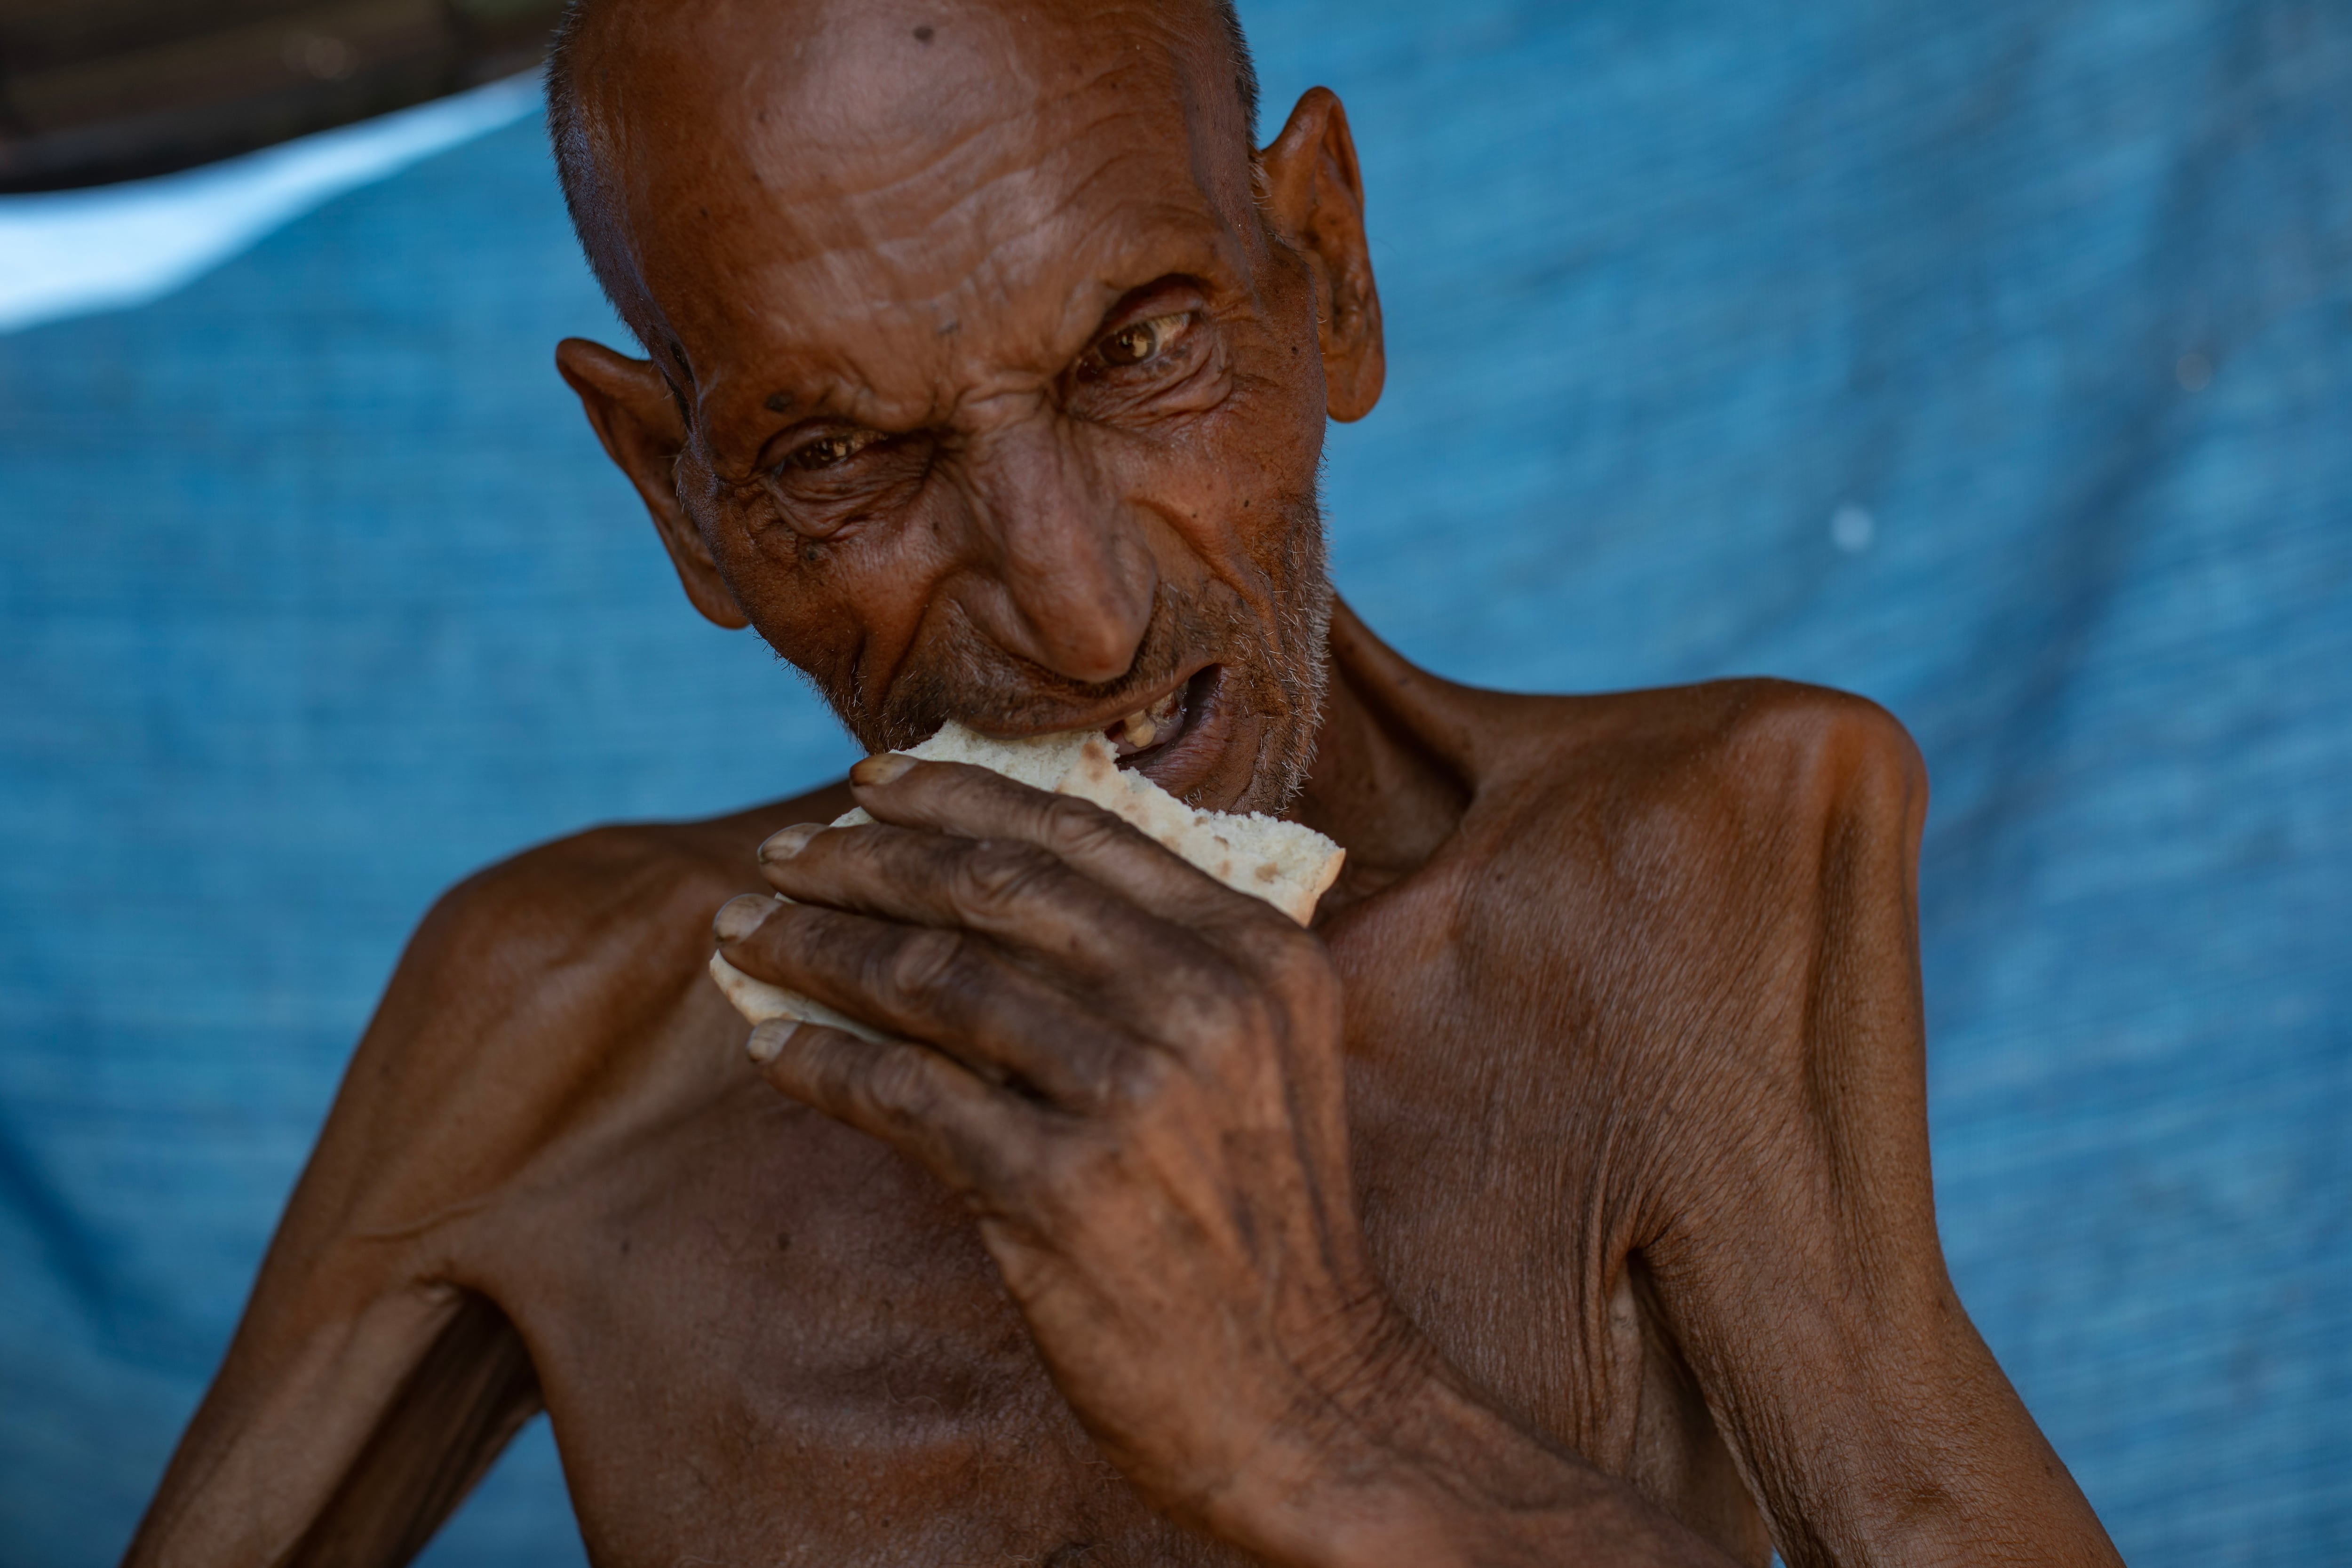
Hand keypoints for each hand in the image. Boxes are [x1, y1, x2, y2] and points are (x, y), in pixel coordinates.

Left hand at [712, 752, 1402, 1540]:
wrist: (1306, 1397)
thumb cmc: (1263, 1225)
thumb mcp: (1263, 1058)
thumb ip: (1166, 964)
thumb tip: (995, 883)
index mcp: (1256, 953)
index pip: (1081, 836)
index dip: (958, 799)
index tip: (869, 789)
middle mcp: (1202, 1004)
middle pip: (994, 891)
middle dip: (866, 860)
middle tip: (782, 853)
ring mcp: (1132, 1094)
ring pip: (936, 980)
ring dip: (820, 948)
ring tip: (748, 934)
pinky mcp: (1061, 1189)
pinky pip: (907, 1095)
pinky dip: (825, 1063)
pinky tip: (775, 1048)